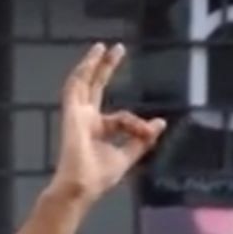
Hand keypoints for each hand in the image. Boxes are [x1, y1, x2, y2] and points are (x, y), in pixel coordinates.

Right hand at [49, 44, 165, 203]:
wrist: (82, 186)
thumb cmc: (100, 176)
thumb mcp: (127, 155)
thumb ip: (142, 139)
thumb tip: (160, 123)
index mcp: (97, 129)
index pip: (121, 117)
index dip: (138, 123)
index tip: (150, 130)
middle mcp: (85, 118)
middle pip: (95, 87)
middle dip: (106, 68)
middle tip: (118, 48)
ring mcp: (76, 114)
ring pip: (83, 83)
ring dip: (92, 64)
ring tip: (102, 47)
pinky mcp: (71, 113)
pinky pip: (75, 88)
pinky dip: (82, 74)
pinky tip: (90, 60)